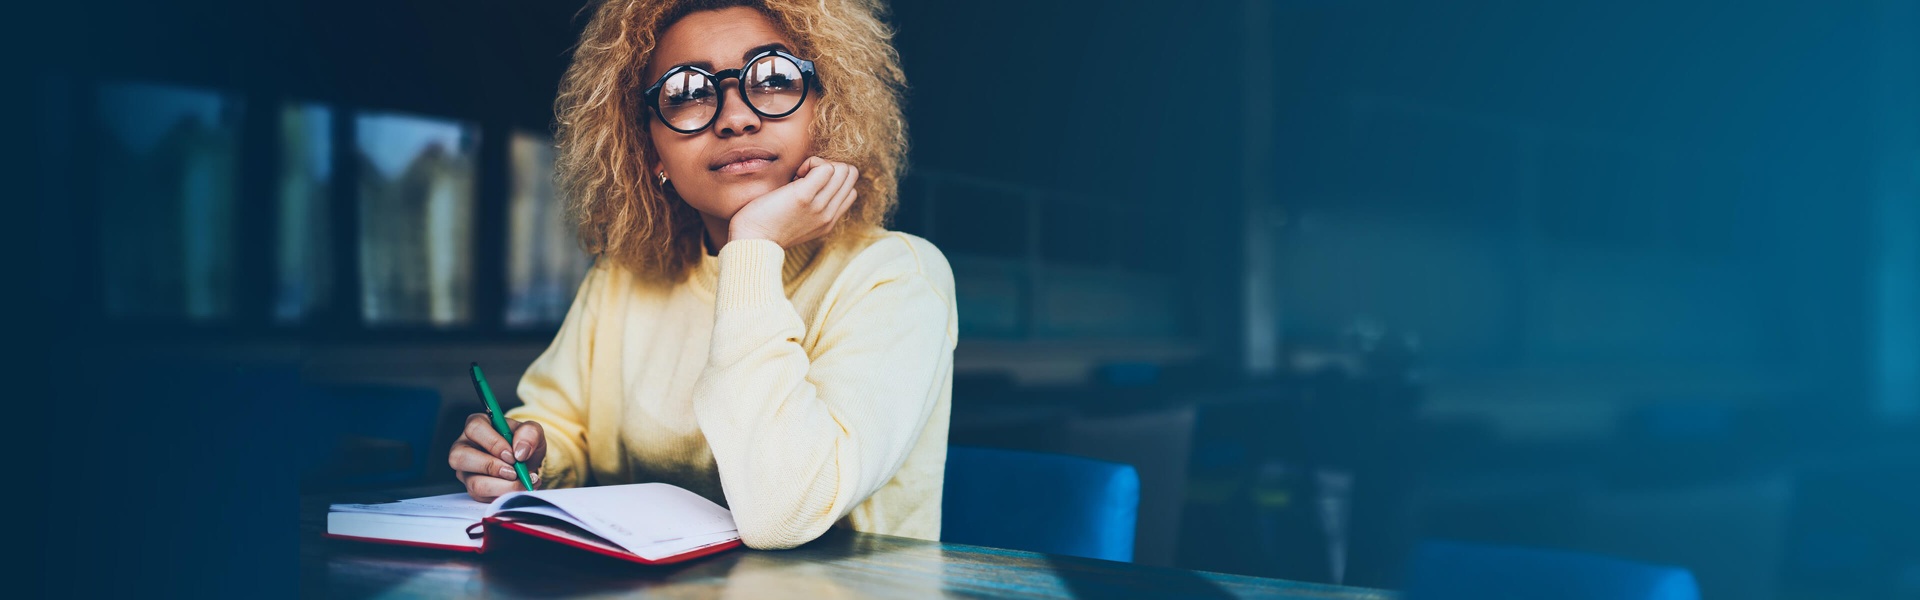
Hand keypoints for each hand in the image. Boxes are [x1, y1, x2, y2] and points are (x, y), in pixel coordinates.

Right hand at [449, 413, 545, 501]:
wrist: (526, 462)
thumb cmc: (523, 443)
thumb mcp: (533, 432)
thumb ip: (530, 433)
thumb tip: (520, 451)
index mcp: (477, 425)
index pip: (475, 428)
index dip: (494, 443)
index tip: (513, 455)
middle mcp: (464, 446)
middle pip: (460, 457)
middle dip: (491, 467)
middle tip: (514, 472)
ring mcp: (465, 469)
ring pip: (473, 482)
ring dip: (501, 486)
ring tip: (520, 482)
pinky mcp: (471, 488)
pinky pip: (482, 497)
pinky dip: (504, 495)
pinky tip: (519, 489)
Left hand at [727, 156, 859, 247]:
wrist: (751, 242)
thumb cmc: (765, 227)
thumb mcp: (798, 222)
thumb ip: (811, 208)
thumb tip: (809, 181)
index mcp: (828, 222)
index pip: (851, 190)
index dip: (832, 180)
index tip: (808, 185)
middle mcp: (828, 215)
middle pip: (850, 175)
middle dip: (829, 168)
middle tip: (803, 177)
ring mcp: (819, 206)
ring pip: (842, 169)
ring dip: (819, 165)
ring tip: (798, 176)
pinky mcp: (804, 196)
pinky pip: (825, 167)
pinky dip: (811, 162)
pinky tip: (795, 174)